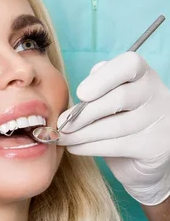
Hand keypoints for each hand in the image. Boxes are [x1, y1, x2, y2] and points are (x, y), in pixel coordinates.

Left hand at [57, 53, 169, 205]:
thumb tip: (81, 92)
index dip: (102, 78)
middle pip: (119, 98)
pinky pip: (116, 146)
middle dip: (84, 113)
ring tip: (63, 137)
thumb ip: (98, 85)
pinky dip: (89, 147)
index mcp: (142, 74)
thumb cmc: (120, 117)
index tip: (80, 93)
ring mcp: (158, 121)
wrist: (142, 155)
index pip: (128, 65)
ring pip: (114, 126)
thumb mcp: (110, 96)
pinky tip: (75, 147)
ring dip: (82, 134)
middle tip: (62, 122)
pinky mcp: (153, 147)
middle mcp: (155, 94)